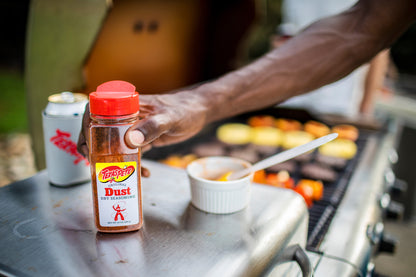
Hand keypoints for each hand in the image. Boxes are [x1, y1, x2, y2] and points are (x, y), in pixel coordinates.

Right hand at [77, 90, 208, 177]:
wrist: (199, 112)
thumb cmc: (185, 109)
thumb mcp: (170, 118)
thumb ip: (152, 127)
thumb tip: (130, 141)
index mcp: (127, 104)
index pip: (96, 110)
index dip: (86, 126)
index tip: (87, 145)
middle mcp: (127, 116)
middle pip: (100, 130)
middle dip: (95, 149)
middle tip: (97, 166)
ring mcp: (134, 128)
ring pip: (114, 144)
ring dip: (114, 161)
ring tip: (121, 174)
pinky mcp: (143, 139)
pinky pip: (131, 153)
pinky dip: (133, 165)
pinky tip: (144, 173)